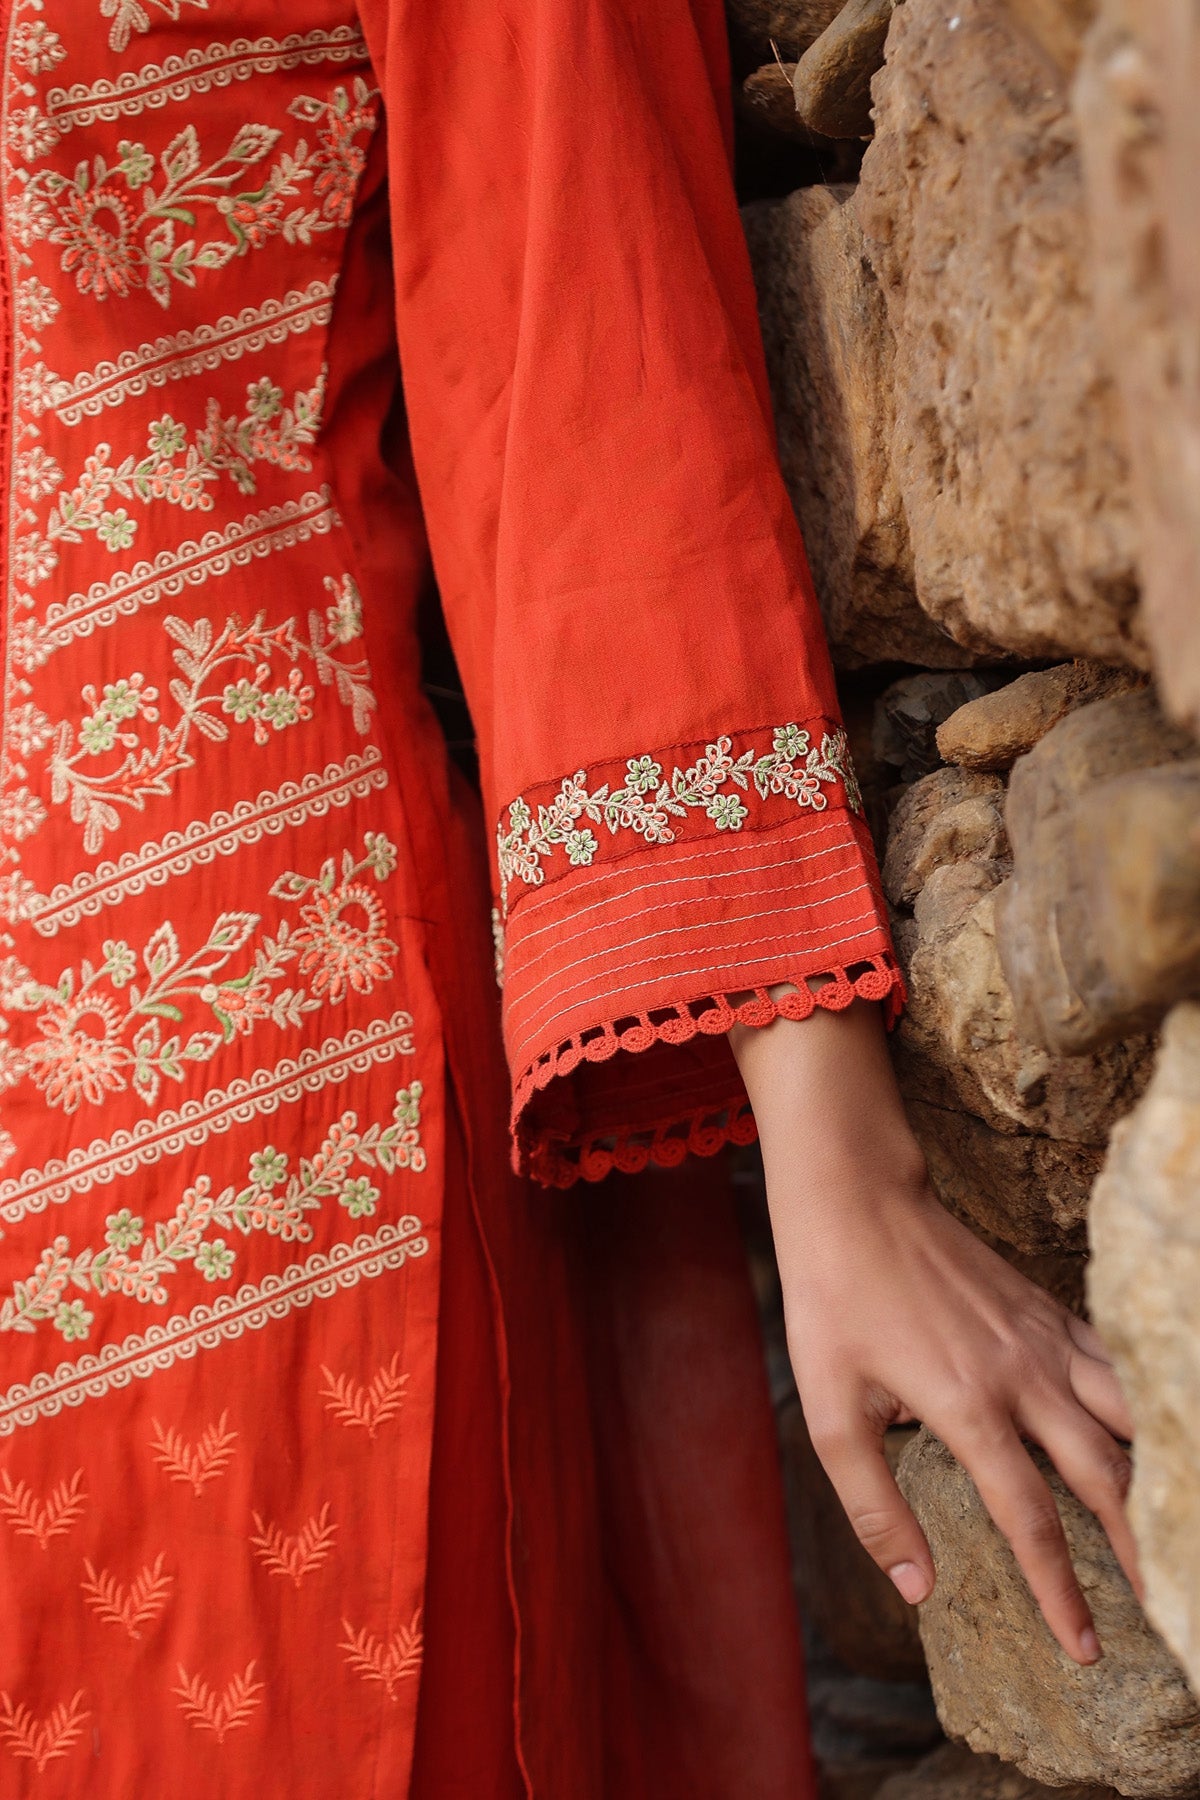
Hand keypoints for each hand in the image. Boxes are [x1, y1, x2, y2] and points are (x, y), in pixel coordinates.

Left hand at [729, 991, 1142, 1665]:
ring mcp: (1043, 1338)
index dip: (1061, 1592)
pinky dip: (1146, 1407)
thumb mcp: (827, 1410)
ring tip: (1171, 1528)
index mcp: (968, 1409)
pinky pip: (1117, 1365)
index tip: (1085, 1646)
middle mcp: (1022, 1377)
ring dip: (1156, 1478)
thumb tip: (917, 1589)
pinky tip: (1154, 1437)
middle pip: (1107, 1476)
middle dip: (1139, 1549)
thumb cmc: (834, 1304)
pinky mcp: (1047, 1309)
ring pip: (1130, 1417)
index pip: (1031, 1521)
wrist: (857, 1201)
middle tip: (1163, 1605)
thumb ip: (872, 1504)